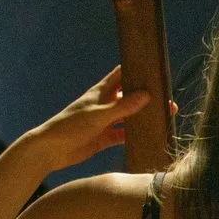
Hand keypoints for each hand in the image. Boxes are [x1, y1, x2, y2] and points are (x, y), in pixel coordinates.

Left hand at [12, 66, 153, 171]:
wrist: (51, 150)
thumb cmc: (70, 126)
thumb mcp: (98, 115)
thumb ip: (122, 107)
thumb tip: (147, 95)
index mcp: (101, 92)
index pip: (121, 75)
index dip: (135, 70)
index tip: (153, 68)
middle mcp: (105, 104)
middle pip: (130, 97)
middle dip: (147, 97)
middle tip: (168, 100)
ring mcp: (105, 122)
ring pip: (129, 117)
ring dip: (143, 117)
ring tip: (164, 117)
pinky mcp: (104, 138)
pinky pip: (124, 135)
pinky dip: (136, 136)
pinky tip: (149, 136)